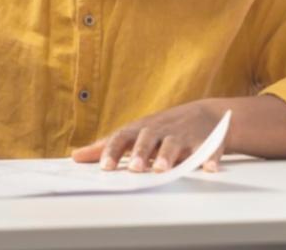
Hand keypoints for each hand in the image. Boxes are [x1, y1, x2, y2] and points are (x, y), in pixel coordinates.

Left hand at [72, 100, 226, 173]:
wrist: (203, 115)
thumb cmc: (160, 129)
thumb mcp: (133, 134)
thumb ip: (106, 146)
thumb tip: (76, 156)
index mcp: (140, 130)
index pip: (123, 138)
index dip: (113, 151)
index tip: (106, 168)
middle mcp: (160, 131)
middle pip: (148, 139)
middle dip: (141, 153)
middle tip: (135, 168)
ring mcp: (183, 135)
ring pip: (175, 144)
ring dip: (168, 156)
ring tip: (162, 170)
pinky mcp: (207, 142)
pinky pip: (209, 149)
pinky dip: (209, 158)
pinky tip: (209, 168)